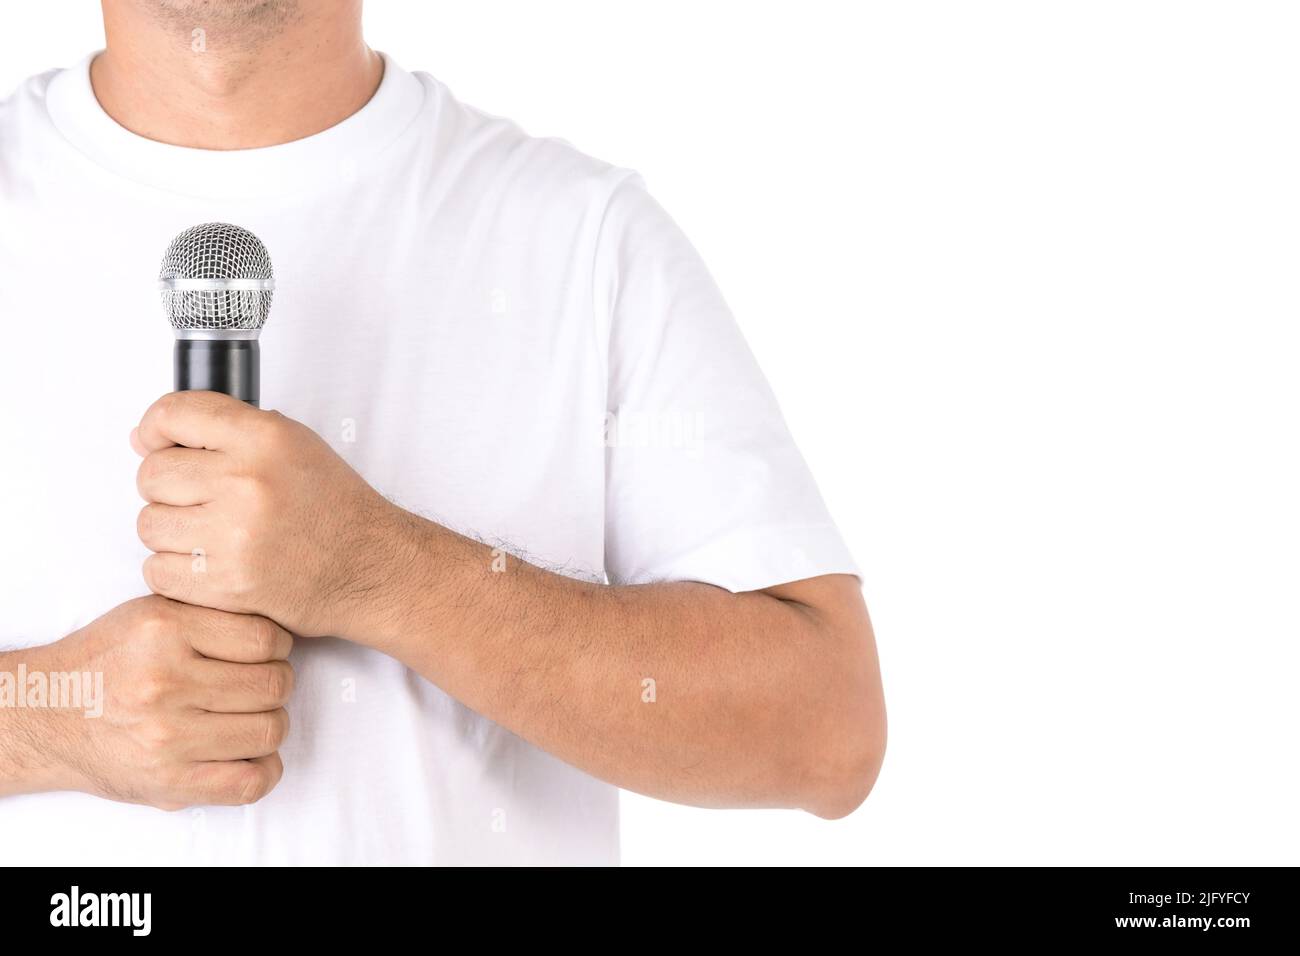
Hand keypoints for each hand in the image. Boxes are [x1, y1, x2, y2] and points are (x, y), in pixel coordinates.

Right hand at [16, 595, 292, 809]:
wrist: (47, 715)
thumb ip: (211, 610)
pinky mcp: (168, 783)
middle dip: (276, 684)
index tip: (266, 653)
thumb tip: (278, 622)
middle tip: (256, 686)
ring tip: (247, 716)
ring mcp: (167, 737)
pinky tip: (248, 753)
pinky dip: (265, 769)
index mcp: (164, 631)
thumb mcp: (152, 611)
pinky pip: (250, 782)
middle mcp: (164, 682)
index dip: (278, 646)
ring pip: (270, 731)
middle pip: (274, 685)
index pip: (266, 639)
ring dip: (270, 724)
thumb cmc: (108, 660)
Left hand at [132, 391, 404, 638]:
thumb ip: (225, 431)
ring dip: (172, 532)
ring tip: (212, 535)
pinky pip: (157, 570)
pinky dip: (177, 571)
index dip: (154, 428)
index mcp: (265, 438)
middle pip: (152, 474)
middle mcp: (247, 481)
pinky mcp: (224, 583)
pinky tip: (212, 564)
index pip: (173, 415)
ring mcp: (233, 535)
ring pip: (149, 524)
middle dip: (168, 488)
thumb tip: (143, 438)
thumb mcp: (292, 443)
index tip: (155, 442)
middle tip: (201, 499)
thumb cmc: (331, 507)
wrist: (367, 565)